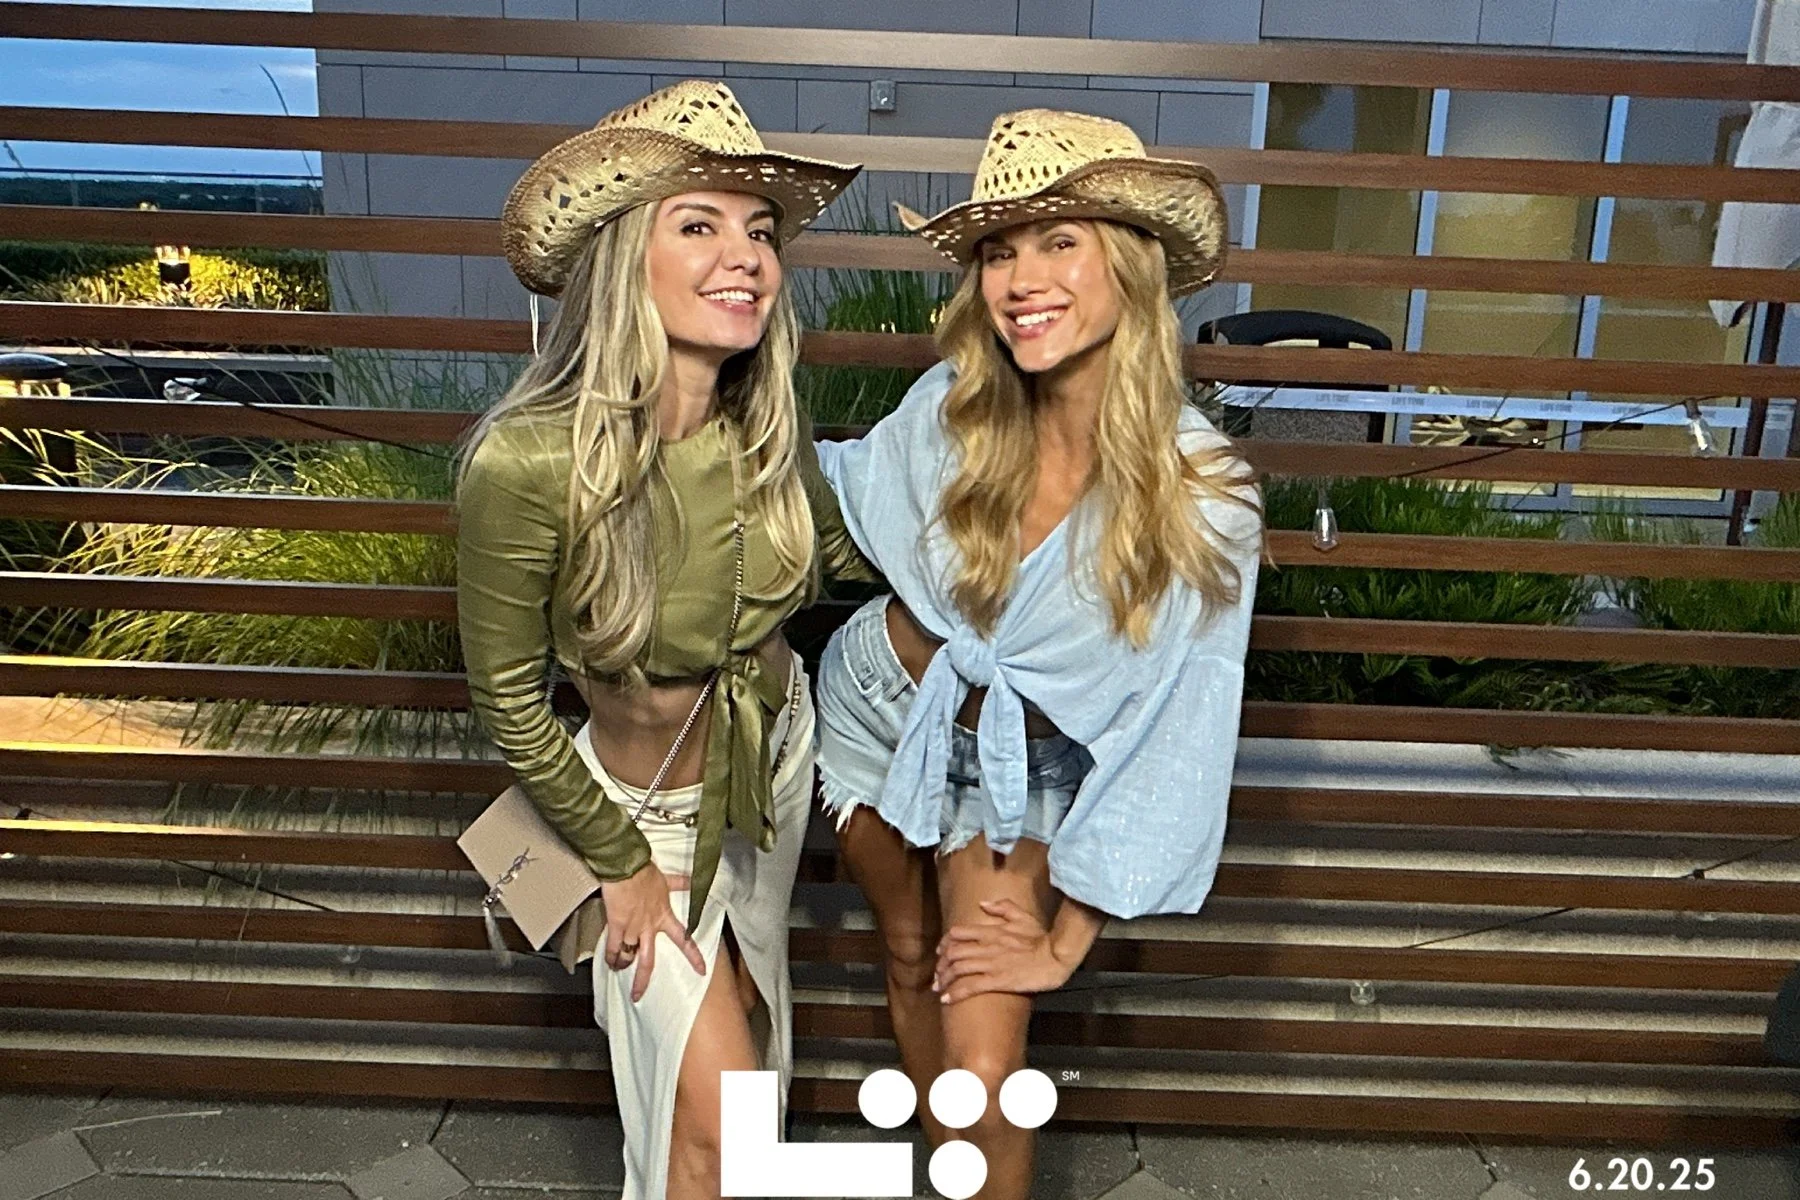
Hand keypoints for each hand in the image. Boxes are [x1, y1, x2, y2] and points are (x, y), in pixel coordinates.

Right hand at [599, 863, 705, 1001]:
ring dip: (623, 965)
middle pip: (648, 961)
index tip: (702, 971)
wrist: (627, 866)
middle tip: (638, 996)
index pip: (684, 940)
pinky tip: (609, 963)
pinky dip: (610, 956)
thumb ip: (681, 882)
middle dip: (642, 980)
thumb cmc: (645, 872)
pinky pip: (613, 947)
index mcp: (664, 917)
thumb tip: (694, 877)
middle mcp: (649, 927)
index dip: (693, 956)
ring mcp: (632, 929)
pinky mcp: (617, 925)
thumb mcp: (667, 879)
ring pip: (629, 957)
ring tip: (619, 970)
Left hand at [933, 898, 1076, 1003]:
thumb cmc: (1041, 938)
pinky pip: (971, 987)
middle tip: (938, 973)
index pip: (958, 933)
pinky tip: (946, 1000)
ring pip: (958, 969)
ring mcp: (991, 964)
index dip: (944, 943)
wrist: (1055, 957)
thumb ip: (1002, 907)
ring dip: (944, 979)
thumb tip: (982, 904)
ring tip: (938, 987)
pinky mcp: (997, 981)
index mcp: (991, 931)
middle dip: (941, 964)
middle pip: (953, 953)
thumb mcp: (1023, 916)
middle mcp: (986, 947)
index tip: (940, 952)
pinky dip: (955, 993)